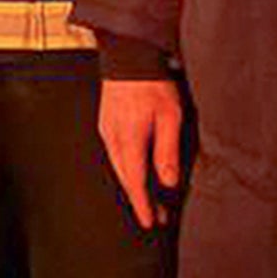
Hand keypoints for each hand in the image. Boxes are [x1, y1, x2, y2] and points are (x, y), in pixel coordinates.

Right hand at [98, 78, 188, 229]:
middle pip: (125, 178)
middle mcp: (113, 139)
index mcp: (128, 140)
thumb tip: (167, 182)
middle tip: (156, 215)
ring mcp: (107, 131)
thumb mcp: (169, 116)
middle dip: (140, 199)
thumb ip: (167, 150)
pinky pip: (115, 154)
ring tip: (149, 196)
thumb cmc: (152, 83)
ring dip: (133, 184)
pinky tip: (136, 169)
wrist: (128, 55)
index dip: (143, 205)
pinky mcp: (106, 123)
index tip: (150, 222)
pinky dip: (126, 168)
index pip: (134, 182)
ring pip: (119, 167)